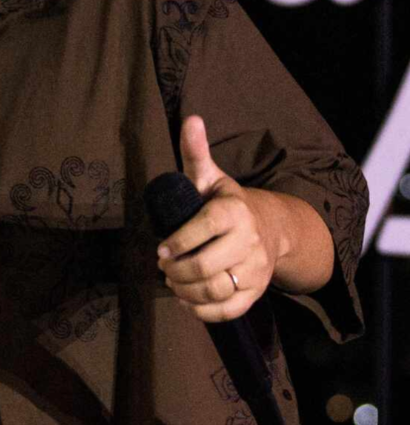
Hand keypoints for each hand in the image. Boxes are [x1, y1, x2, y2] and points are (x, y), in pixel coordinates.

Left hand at [156, 115, 280, 321]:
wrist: (269, 228)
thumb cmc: (225, 202)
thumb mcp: (209, 176)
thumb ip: (195, 152)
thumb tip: (190, 119)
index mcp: (234, 211)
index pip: (203, 229)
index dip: (177, 242)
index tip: (160, 250)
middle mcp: (248, 241)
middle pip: (205, 266)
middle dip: (176, 271)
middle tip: (164, 267)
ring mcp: (255, 269)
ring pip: (215, 290)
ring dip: (185, 291)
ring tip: (172, 282)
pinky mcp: (256, 292)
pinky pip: (229, 311)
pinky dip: (203, 311)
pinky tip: (187, 300)